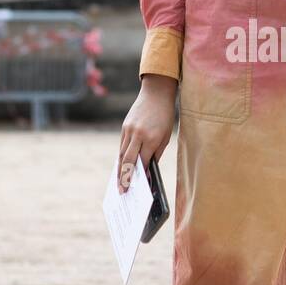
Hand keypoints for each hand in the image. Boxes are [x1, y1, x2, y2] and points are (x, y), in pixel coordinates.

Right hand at [118, 73, 176, 193]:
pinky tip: (120, 167)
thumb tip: (148, 169)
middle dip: (124, 178)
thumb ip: (156, 152)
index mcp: (152, 138)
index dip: (141, 176)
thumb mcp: (166, 135)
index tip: (139, 188)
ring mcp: (129, 130)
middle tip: (122, 191)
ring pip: (121, 154)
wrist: (156, 92)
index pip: (143, 162)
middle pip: (128, 160)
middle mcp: (138, 134)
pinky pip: (121, 146)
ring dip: (119, 170)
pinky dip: (121, 158)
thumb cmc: (165, 116)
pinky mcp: (124, 127)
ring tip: (119, 183)